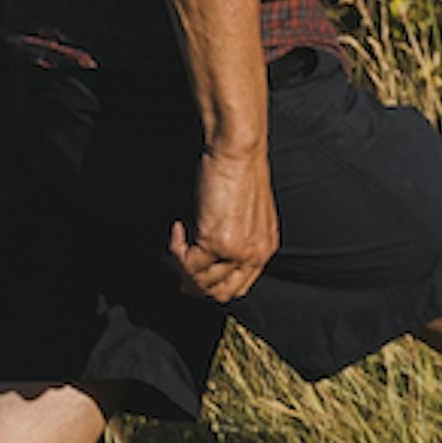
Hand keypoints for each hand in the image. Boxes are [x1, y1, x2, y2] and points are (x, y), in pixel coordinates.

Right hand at [179, 137, 281, 302]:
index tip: (198, 279)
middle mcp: (255, 254)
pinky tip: (177, 229)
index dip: (216, 286)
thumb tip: (214, 250)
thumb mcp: (249, 212)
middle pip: (223, 291)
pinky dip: (176, 248)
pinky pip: (187, 262)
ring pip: (202, 281)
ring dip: (184, 266)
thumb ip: (240, 234)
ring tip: (179, 242)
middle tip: (182, 278)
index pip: (241, 285)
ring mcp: (237, 251)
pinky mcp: (217, 242)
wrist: (239, 150)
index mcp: (265, 247)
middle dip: (199, 287)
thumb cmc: (241, 170)